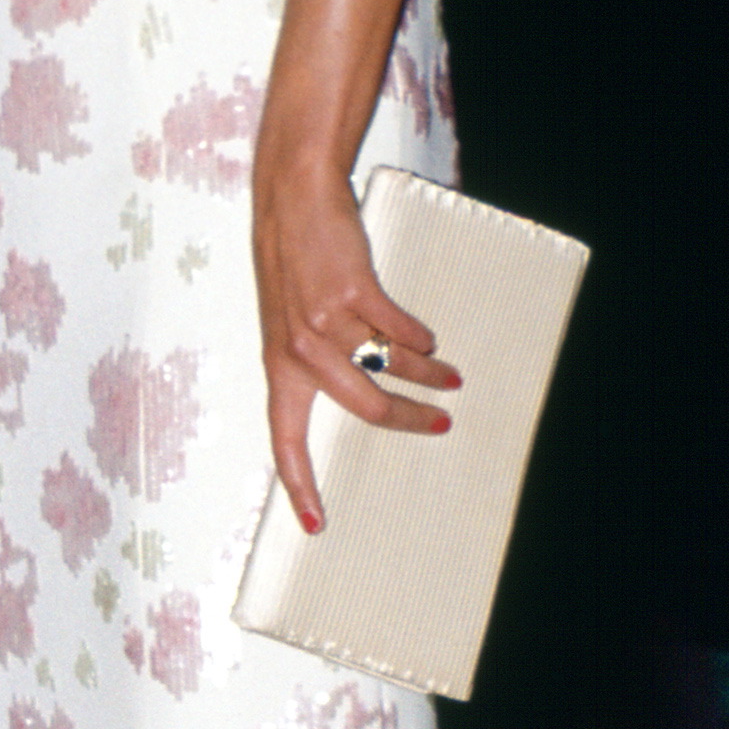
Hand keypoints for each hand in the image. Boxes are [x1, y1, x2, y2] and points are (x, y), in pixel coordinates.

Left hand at [252, 159, 457, 534]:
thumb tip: (356, 391)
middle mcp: (300, 351)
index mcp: (280, 368)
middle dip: (412, 419)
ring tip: (448, 378)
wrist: (290, 203)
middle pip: (367, 408)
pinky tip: (427, 339)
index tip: (315, 525)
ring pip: (392, 366)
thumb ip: (310, 361)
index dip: (300, 486)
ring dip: (428, 375)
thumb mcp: (285, 323)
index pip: (285, 440)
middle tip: (441, 423)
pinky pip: (401, 329)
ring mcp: (326, 321)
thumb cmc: (290, 265)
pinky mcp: (354, 291)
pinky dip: (421, 338)